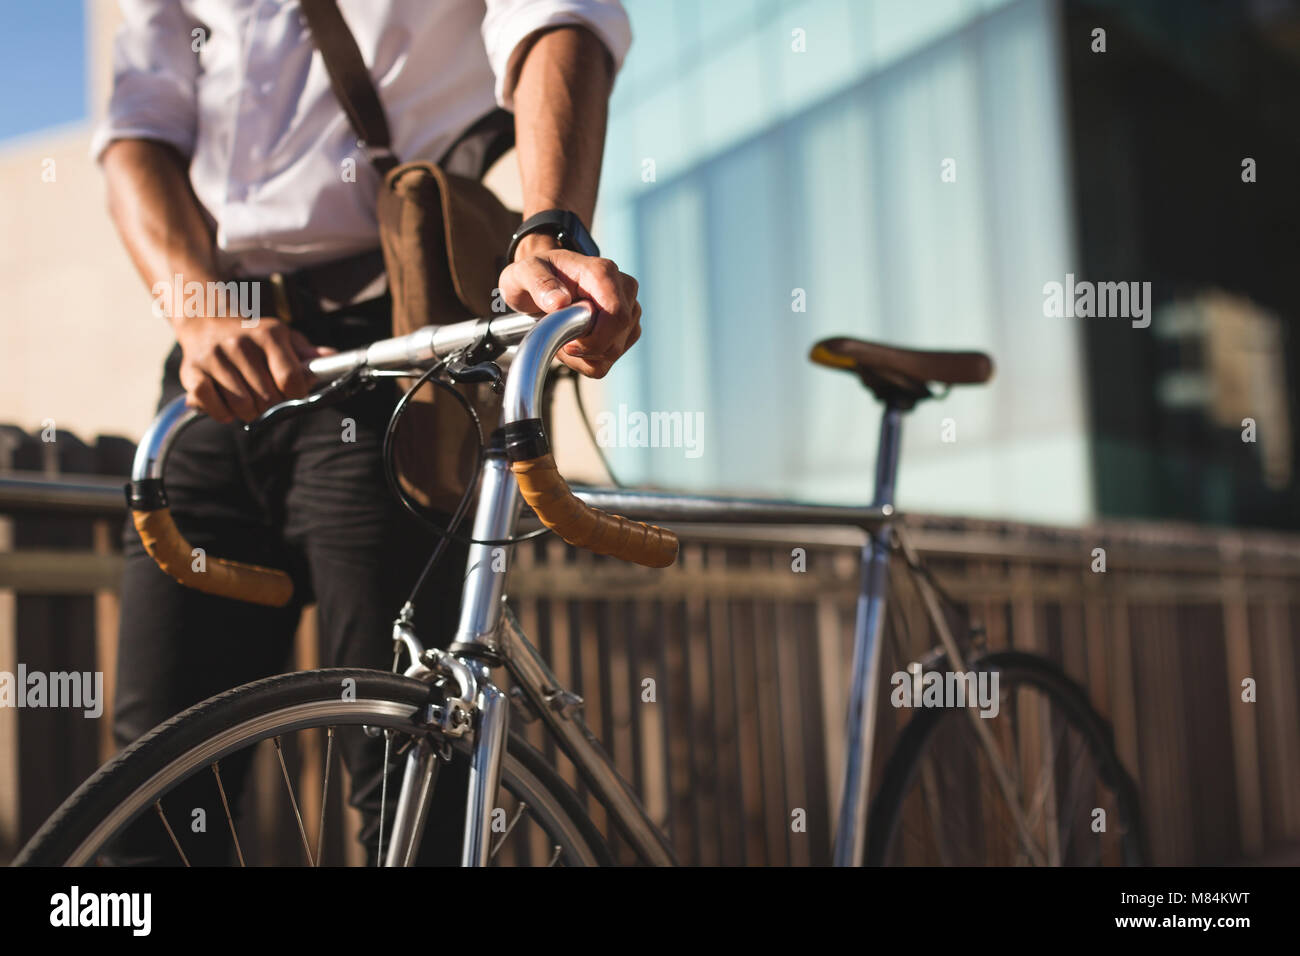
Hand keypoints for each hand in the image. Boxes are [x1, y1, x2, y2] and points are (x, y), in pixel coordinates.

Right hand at [174, 316, 332, 423]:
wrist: (206, 321)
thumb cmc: (254, 336)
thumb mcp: (284, 337)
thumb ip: (307, 353)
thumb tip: (332, 357)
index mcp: (269, 334)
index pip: (291, 379)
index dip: (296, 394)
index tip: (292, 392)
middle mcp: (241, 343)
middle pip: (268, 398)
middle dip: (272, 405)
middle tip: (267, 397)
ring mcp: (214, 357)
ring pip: (243, 406)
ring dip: (249, 412)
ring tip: (248, 399)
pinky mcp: (191, 371)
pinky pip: (213, 406)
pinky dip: (223, 413)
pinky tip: (227, 403)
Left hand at [497, 235, 641, 377]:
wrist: (542, 280)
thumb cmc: (536, 274)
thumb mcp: (525, 272)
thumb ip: (540, 283)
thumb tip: (559, 302)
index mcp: (602, 272)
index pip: (616, 315)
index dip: (594, 338)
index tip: (567, 343)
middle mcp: (623, 289)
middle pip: (616, 339)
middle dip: (584, 349)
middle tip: (558, 338)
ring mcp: (628, 310)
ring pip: (613, 352)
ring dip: (582, 356)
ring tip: (563, 336)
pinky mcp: (626, 329)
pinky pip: (609, 360)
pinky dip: (587, 360)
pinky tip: (573, 342)